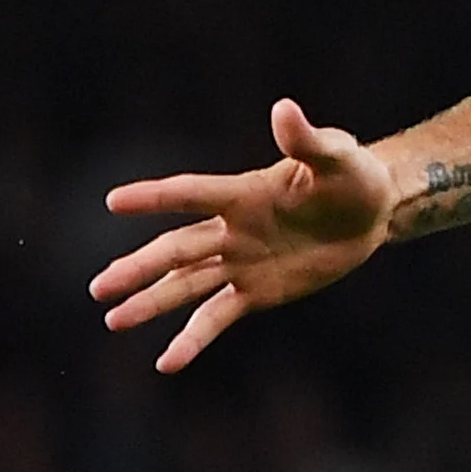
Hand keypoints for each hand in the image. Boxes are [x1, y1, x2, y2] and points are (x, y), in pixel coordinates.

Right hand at [90, 99, 397, 372]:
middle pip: (176, 251)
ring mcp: (240, 262)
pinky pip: (217, 316)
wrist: (371, 213)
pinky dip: (193, 338)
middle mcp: (231, 229)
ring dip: (150, 302)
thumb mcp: (338, 157)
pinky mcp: (255, 292)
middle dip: (138, 269)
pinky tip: (167, 362)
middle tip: (99, 287)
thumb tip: (284, 109)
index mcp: (243, 193)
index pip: (191, 194)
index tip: (113, 202)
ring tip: (113, 320)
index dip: (154, 198)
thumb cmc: (353, 175)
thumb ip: (308, 141)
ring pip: (185, 285)